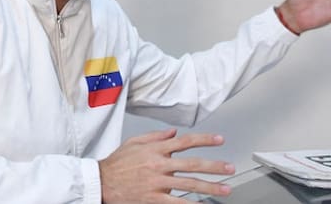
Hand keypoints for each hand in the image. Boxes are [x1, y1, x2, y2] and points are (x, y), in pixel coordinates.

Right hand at [98, 128, 234, 202]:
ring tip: (225, 189)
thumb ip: (155, 137)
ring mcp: (157, 183)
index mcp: (155, 149)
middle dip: (215, 166)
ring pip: (189, 184)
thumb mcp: (133, 143)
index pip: (185, 142)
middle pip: (193, 164)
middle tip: (230, 168)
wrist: (101, 183)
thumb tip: (173, 133)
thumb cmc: (116, 164)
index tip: (220, 140)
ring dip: (210, 187)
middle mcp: (159, 165)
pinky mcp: (153, 198)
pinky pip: (177, 203)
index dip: (204, 140)